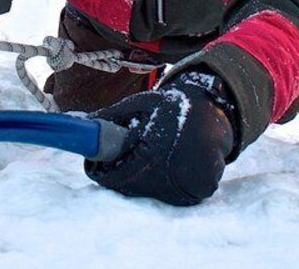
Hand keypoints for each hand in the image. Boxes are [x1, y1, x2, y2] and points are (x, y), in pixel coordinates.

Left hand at [85, 69, 234, 205]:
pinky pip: (166, 193)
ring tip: (151, 153)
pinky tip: (168, 163)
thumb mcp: (140, 104)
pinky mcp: (197, 194)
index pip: (112, 177)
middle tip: (126, 154)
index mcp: (151, 150)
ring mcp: (184, 187)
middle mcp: (168, 173)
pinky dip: (161, 181)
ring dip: (140, 177)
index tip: (98, 162)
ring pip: (146, 190)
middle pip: (127, 186)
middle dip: (120, 171)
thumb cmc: (172, 108)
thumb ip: (111, 116)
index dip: (102, 170)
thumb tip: (82, 124)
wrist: (215, 117)